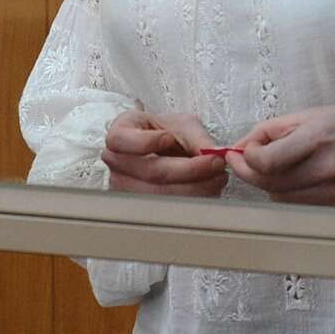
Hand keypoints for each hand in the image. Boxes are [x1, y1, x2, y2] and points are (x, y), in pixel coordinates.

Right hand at [102, 110, 227, 196]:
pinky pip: (168, 208)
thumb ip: (196, 137)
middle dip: (190, 169)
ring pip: (161, 195)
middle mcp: (117, 163)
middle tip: (216, 162)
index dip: (145, 141)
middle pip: (151, 172)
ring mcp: (124, 187)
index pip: (120, 140)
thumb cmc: (167, 132)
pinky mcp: (139, 206)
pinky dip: (193, 199)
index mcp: (120, 135)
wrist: (164, 147)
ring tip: (217, 177)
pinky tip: (208, 188)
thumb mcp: (183, 125)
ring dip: (196, 188)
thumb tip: (212, 153)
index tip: (168, 137)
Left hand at [225, 101, 334, 207]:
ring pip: (281, 199)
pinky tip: (296, 178)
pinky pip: (300, 207)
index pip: (267, 161)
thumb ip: (274, 128)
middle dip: (250, 172)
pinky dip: (290, 194)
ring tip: (275, 166)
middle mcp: (328, 169)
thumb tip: (242, 145)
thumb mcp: (315, 113)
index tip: (242, 150)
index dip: (246, 158)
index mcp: (320, 138)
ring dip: (269, 184)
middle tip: (246, 160)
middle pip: (269, 184)